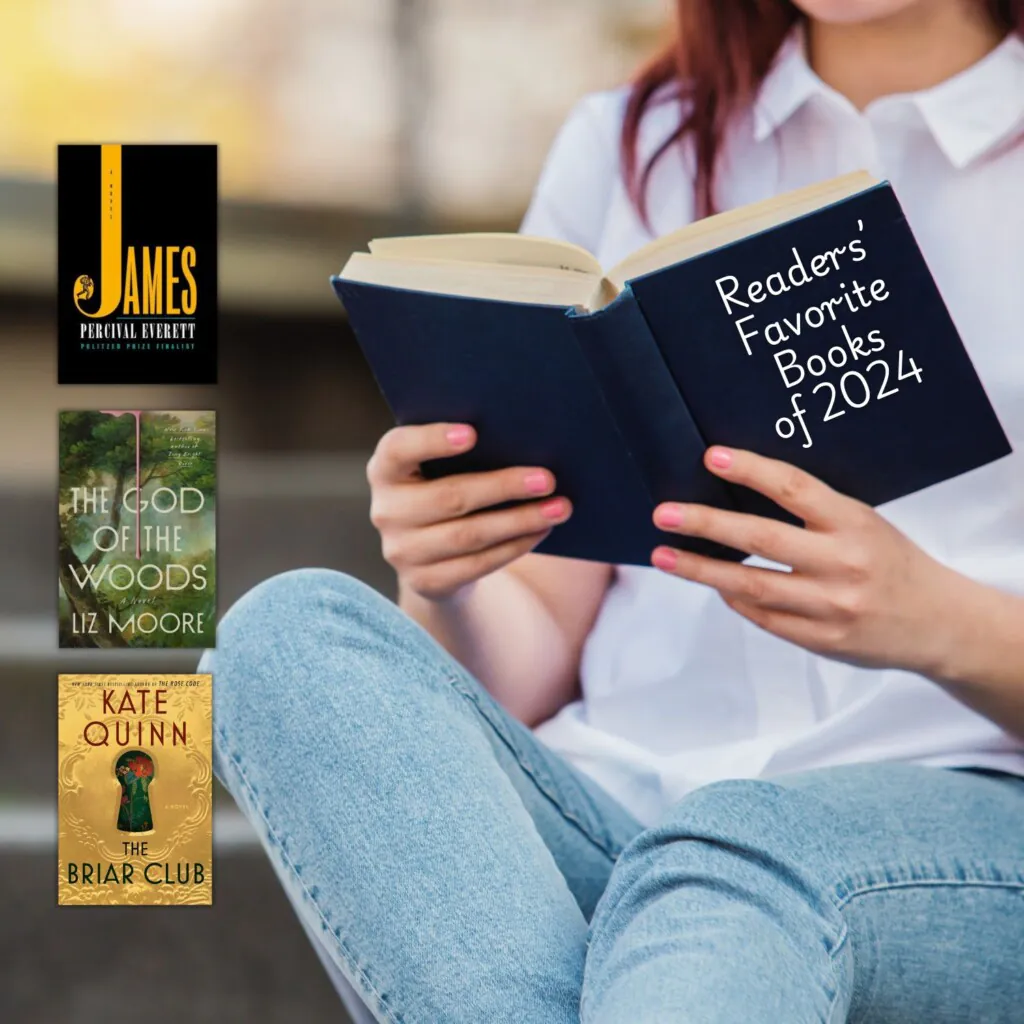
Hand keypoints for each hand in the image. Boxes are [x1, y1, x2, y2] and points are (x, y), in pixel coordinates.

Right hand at [367, 423, 570, 600]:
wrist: (434, 550)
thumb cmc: (448, 486)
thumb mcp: (442, 466)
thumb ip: (466, 451)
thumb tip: (526, 438)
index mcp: (386, 469)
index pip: (398, 449)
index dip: (431, 440)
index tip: (473, 433)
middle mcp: (386, 511)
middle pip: (449, 497)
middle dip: (503, 487)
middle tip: (548, 479)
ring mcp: (402, 551)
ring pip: (468, 535)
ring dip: (519, 521)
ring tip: (559, 508)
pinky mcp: (424, 582)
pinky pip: (476, 565)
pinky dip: (514, 546)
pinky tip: (541, 531)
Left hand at [650, 446, 961, 674]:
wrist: (938, 622)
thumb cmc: (890, 561)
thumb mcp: (862, 523)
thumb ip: (812, 514)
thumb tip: (737, 497)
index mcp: (854, 523)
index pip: (794, 488)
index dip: (751, 470)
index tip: (712, 456)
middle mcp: (842, 564)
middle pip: (759, 539)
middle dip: (704, 524)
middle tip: (663, 513)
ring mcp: (831, 606)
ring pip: (751, 586)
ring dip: (701, 569)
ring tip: (663, 555)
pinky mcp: (822, 640)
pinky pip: (764, 617)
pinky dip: (734, 600)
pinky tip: (713, 585)